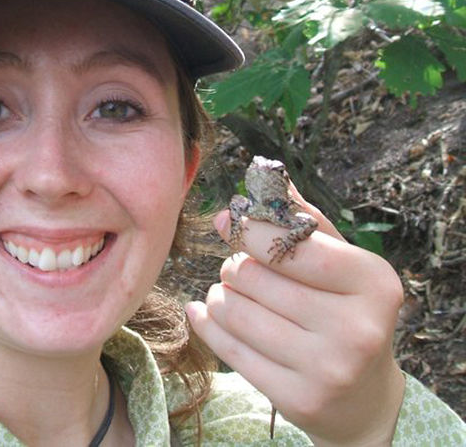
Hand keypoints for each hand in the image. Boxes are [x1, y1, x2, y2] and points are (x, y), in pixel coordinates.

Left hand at [186, 188, 405, 444]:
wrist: (363, 398)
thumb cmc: (345, 313)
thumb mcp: (341, 266)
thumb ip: (304, 222)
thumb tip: (263, 178)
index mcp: (373, 282)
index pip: (291, 246)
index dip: (249, 230)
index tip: (226, 220)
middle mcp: (357, 328)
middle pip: (255, 278)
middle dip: (234, 267)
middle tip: (236, 269)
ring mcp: (328, 368)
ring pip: (235, 312)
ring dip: (219, 296)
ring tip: (225, 293)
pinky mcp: (298, 398)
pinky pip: (228, 349)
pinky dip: (207, 323)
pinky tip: (203, 312)